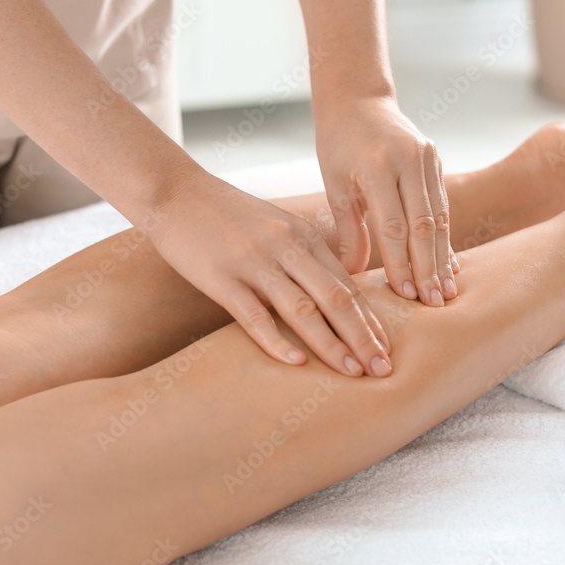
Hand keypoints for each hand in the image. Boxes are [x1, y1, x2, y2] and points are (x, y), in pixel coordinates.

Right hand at [147, 175, 391, 376]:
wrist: (175, 193)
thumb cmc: (227, 215)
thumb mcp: (276, 226)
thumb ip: (304, 256)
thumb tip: (333, 296)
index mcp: (303, 236)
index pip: (347, 285)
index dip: (371, 321)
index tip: (388, 350)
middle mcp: (286, 248)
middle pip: (335, 299)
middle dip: (363, 337)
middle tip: (383, 370)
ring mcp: (254, 263)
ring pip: (302, 310)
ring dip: (331, 345)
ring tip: (352, 372)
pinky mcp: (221, 278)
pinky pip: (254, 315)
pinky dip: (277, 340)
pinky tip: (296, 362)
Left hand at [316, 95, 458, 305]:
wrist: (357, 99)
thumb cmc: (337, 143)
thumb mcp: (335, 184)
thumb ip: (348, 229)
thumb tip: (353, 276)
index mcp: (378, 165)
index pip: (393, 226)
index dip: (401, 263)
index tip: (406, 295)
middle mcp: (409, 159)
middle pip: (423, 225)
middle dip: (429, 267)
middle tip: (434, 303)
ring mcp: (427, 157)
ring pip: (439, 216)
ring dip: (442, 257)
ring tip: (446, 291)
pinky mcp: (436, 160)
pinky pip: (442, 204)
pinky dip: (445, 236)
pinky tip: (449, 264)